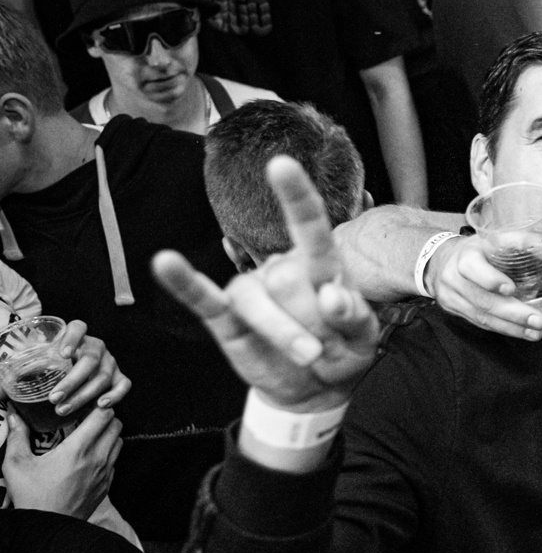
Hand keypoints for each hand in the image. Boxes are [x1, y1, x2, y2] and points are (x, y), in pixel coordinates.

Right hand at [3, 406, 121, 518]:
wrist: (49, 527)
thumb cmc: (32, 496)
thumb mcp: (16, 465)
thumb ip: (17, 437)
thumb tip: (14, 416)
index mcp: (78, 449)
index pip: (104, 415)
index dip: (97, 405)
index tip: (85, 403)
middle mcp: (98, 459)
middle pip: (116, 425)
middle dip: (104, 416)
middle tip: (87, 416)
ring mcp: (105, 473)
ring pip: (119, 442)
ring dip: (108, 434)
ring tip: (88, 434)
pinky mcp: (107, 485)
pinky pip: (115, 461)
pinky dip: (107, 453)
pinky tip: (89, 456)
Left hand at [48, 322, 131, 418]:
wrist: (76, 373)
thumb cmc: (52, 367)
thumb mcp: (39, 361)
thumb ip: (22, 368)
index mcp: (78, 336)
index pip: (78, 328)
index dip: (72, 338)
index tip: (62, 354)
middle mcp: (97, 347)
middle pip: (90, 360)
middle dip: (72, 381)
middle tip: (54, 397)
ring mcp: (111, 362)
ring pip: (102, 377)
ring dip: (83, 395)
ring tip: (64, 409)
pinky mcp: (120, 377)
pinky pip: (123, 386)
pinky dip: (115, 396)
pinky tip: (100, 405)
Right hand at [151, 156, 378, 414]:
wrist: (315, 389)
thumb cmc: (344, 351)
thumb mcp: (365, 339)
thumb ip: (355, 316)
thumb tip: (333, 294)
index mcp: (320, 264)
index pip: (309, 224)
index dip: (296, 195)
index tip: (281, 163)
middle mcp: (281, 268)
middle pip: (291, 280)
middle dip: (317, 322)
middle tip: (331, 343)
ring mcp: (251, 291)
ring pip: (259, 301)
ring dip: (287, 333)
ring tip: (311, 355)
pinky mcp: (226, 317)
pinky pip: (202, 297)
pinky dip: (184, 282)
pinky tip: (165, 262)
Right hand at [425, 235, 541, 341]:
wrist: (440, 261)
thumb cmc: (476, 250)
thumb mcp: (493, 239)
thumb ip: (524, 242)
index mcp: (464, 255)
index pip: (472, 268)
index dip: (490, 279)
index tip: (511, 289)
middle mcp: (454, 278)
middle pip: (483, 300)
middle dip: (513, 314)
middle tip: (538, 320)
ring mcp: (452, 297)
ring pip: (482, 317)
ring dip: (512, 327)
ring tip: (536, 332)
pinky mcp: (455, 311)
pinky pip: (480, 323)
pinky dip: (503, 329)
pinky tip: (522, 332)